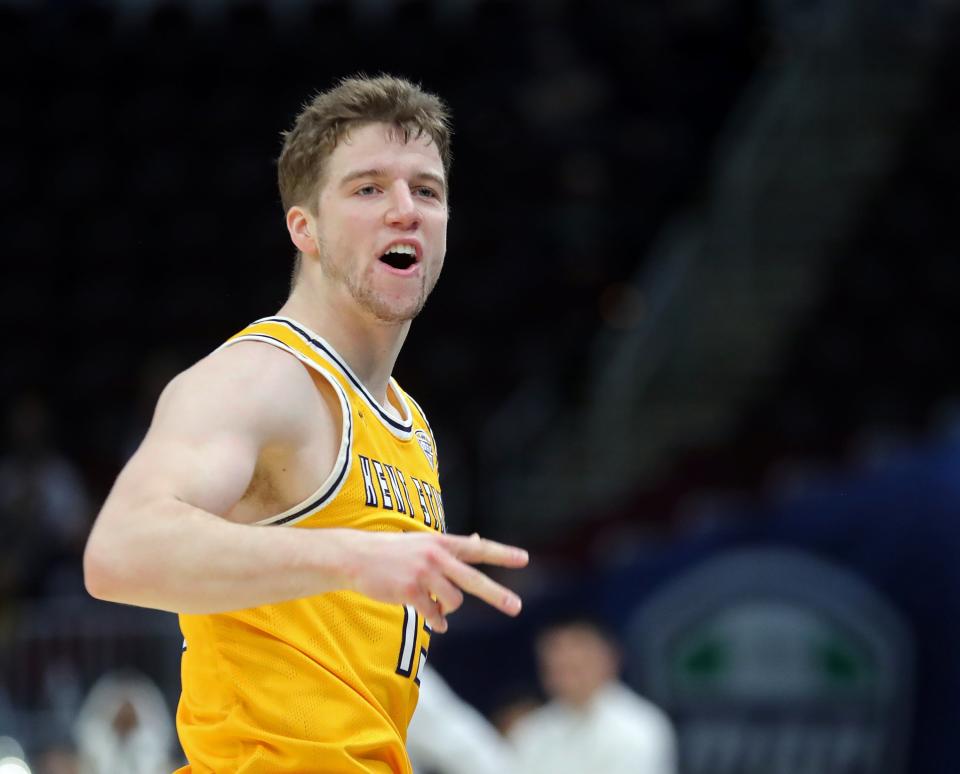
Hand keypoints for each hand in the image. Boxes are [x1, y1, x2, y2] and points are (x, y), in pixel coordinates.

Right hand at [340, 531, 528, 632]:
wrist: (356, 557)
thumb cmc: (392, 550)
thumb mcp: (423, 541)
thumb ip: (451, 546)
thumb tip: (478, 540)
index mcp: (441, 542)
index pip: (478, 548)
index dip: (502, 554)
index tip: (524, 559)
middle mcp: (435, 556)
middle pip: (473, 579)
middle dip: (497, 595)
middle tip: (517, 607)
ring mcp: (423, 574)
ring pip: (453, 601)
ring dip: (448, 607)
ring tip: (436, 605)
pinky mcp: (410, 591)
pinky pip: (434, 614)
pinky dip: (437, 620)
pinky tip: (435, 621)